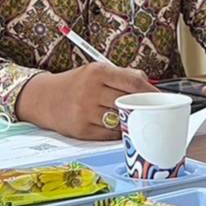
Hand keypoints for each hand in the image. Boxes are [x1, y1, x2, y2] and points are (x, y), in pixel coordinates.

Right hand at [15, 63, 152, 139]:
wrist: (43, 98)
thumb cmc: (75, 84)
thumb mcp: (95, 71)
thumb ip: (121, 76)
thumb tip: (148, 84)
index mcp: (97, 72)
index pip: (133, 82)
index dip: (151, 91)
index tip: (162, 98)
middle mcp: (91, 91)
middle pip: (129, 102)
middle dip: (144, 108)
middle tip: (153, 112)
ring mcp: (85, 111)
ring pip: (121, 120)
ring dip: (131, 121)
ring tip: (135, 120)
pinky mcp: (81, 130)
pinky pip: (109, 134)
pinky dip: (118, 133)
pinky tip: (120, 129)